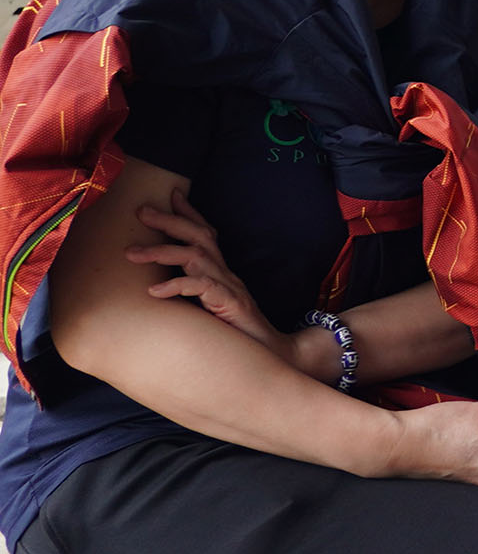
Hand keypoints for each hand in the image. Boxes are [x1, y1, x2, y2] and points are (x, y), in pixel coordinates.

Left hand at [124, 195, 296, 368]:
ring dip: (162, 251)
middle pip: (200, 236)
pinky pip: (203, 287)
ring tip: (131, 253)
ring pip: (196, 257)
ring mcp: (230, 288)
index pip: (206, 234)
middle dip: (170, 220)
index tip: (170, 195)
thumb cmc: (235, 337)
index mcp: (221, 273)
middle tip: (141, 211)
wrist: (270, 358)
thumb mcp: (208, 311)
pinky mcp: (231, 305)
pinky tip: (154, 292)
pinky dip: (177, 285)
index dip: (189, 212)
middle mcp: (226, 274)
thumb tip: (154, 289)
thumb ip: (192, 296)